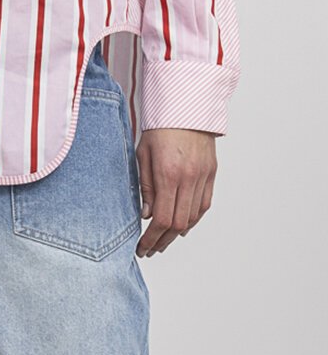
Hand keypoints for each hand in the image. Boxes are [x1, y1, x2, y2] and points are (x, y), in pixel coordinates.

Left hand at [135, 128, 217, 257]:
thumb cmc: (160, 127)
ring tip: (163, 240)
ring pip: (193, 217)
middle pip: (179, 224)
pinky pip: (204, 205)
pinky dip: (193, 219)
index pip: (162, 219)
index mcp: (168, 173)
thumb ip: (145, 185)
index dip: (152, 238)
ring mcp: (203, 177)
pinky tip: (182, 225)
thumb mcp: (143, 153)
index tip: (142, 247)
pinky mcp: (211, 174)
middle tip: (151, 249)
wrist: (185, 106)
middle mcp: (188, 178)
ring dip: (178, 233)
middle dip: (163, 241)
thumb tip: (145, 215)